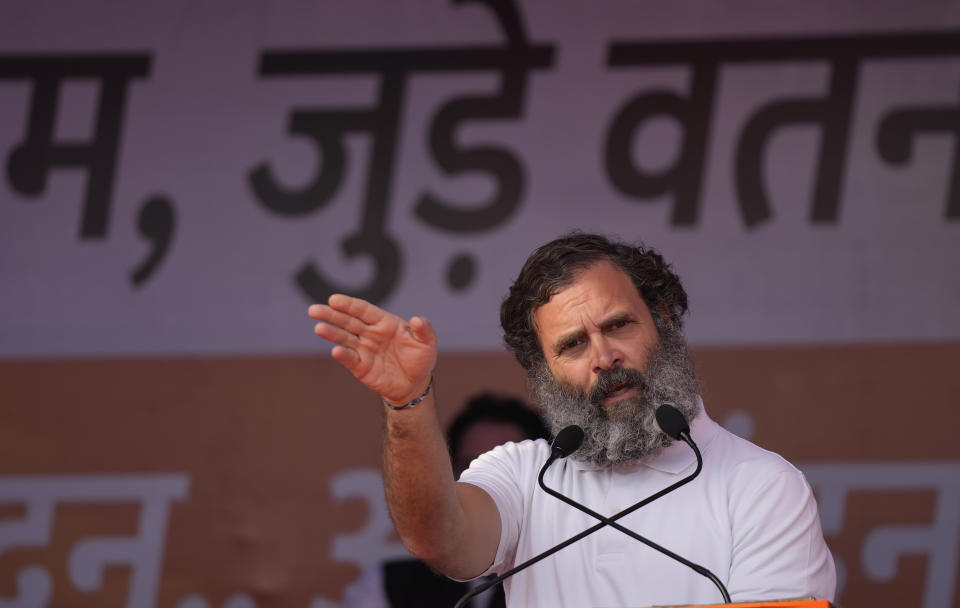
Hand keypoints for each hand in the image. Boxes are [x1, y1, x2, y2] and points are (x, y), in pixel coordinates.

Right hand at [308, 294, 436, 403]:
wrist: (415, 384)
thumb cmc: (420, 358)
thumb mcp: (428, 343)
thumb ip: (424, 330)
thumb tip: (418, 319)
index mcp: (384, 322)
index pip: (363, 310)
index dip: (349, 304)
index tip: (334, 299)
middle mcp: (370, 333)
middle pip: (348, 321)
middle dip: (331, 315)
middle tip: (313, 310)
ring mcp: (364, 349)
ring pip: (344, 338)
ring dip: (331, 333)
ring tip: (318, 328)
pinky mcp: (360, 366)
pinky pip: (350, 359)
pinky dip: (342, 355)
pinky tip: (335, 351)